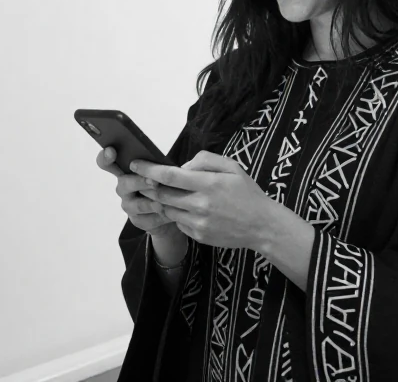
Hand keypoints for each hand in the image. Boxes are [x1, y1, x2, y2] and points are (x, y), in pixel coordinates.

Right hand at [96, 146, 181, 241]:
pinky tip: (169, 214)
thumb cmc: (165, 183)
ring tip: (162, 204)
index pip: (107, 162)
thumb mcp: (162, 170)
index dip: (106, 157)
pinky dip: (159, 217)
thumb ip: (158, 165)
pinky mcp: (137, 220)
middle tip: (154, 182)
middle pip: (124, 183)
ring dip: (149, 203)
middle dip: (139, 182)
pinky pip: (146, 220)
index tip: (111, 151)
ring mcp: (128, 205)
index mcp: (125, 170)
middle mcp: (123, 187)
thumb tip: (164, 163)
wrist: (173, 208)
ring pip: (136, 205)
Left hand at [130, 150, 274, 249]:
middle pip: (162, 194)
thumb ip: (205, 160)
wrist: (262, 226)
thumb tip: (182, 166)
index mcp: (209, 184)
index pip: (169, 176)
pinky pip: (178, 222)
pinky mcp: (198, 236)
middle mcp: (201, 205)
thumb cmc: (247, 193)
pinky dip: (176, 213)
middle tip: (145, 179)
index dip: (148, 169)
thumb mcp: (232, 167)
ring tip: (167, 193)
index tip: (135, 164)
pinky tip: (187, 208)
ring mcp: (198, 223)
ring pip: (167, 209)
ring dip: (162, 200)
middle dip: (150, 185)